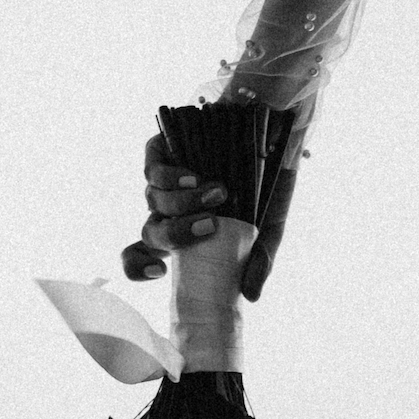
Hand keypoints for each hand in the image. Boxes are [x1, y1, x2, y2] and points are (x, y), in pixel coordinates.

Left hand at [120, 133, 297, 302]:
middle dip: (175, 235)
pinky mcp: (162, 148)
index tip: (159, 273)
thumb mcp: (272, 221)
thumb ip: (260, 258)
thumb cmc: (272, 177)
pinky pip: (153, 168)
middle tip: (210, 226)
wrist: (279, 121)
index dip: (139, 267)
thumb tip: (250, 297)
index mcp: (187, 231)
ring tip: (218, 193)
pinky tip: (194, 178)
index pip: (146, 254)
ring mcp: (164, 179)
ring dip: (182, 203)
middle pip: (151, 232)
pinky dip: (171, 177)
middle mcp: (170, 208)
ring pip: (153, 201)